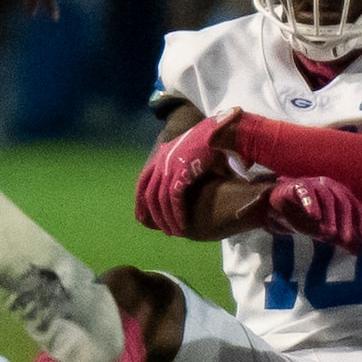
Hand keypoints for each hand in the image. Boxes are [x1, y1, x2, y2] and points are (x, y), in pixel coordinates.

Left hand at [134, 110, 240, 237]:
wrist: (220, 129)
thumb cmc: (212, 142)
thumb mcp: (193, 155)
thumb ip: (186, 169)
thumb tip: (190, 184)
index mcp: (161, 156)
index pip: (143, 182)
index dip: (141, 200)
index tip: (143, 216)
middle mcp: (161, 162)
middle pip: (148, 193)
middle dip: (152, 213)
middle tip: (160, 228)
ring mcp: (169, 167)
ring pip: (160, 200)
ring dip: (166, 218)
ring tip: (173, 231)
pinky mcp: (181, 173)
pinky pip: (174, 199)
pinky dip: (177, 214)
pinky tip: (182, 225)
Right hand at [263, 174, 361, 249]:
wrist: (278, 207)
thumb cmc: (306, 216)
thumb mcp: (326, 229)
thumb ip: (343, 238)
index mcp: (342, 195)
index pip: (357, 208)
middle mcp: (330, 186)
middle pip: (344, 202)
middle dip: (346, 222)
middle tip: (344, 240)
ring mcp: (313, 183)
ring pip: (326, 196)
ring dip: (330, 216)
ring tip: (328, 233)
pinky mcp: (296, 185)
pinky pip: (305, 191)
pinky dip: (311, 202)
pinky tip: (313, 216)